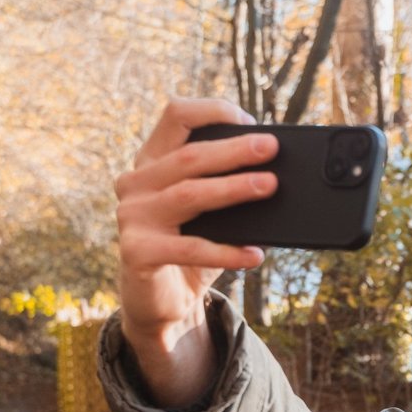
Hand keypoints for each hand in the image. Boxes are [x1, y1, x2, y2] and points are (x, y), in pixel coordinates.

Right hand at [112, 98, 276, 405]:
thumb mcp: (212, 211)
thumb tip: (279, 175)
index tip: (250, 121)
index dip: (213, 112)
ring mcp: (132, 216)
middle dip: (235, 151)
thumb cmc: (192, 244)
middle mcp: (136, 182)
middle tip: (271, 148)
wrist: (162, 300)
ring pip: (189, 194)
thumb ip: (230, 187)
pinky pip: (189, 248)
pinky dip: (227, 251)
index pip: (176, 116)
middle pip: (188, 156)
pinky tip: (255, 254)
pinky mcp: (137, 251)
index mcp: (152, 160)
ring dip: (233, 189)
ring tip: (271, 187)